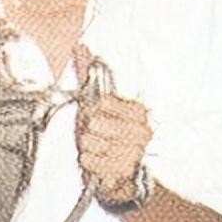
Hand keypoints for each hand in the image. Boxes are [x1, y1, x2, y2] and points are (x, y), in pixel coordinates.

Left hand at [74, 45, 152, 201]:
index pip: (103, 103)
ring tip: (96, 148)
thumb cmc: (107, 134)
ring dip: (87, 147)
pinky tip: (96, 160)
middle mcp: (141, 131)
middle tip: (94, 134)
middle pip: (95, 124)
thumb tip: (80, 47)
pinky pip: (90, 160)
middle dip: (87, 130)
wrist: (122, 174)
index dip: (92, 110)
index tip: (95, 115)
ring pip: (90, 143)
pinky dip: (88, 161)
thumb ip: (89, 75)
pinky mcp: (124, 171)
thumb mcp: (98, 103)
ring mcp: (134, 152)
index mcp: (138, 112)